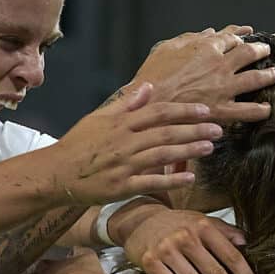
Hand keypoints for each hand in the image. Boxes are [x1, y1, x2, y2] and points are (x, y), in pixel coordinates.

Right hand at [48, 84, 221, 204]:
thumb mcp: (99, 118)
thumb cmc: (77, 145)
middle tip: (218, 129)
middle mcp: (124, 142)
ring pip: (162, 154)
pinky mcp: (121, 187)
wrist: (56, 173)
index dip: (184, 111)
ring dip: (188, 151)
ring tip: (209, 148)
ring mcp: (123, 165)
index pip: (159, 112)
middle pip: (166, 132)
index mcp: (121, 124)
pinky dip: (171, 181)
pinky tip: (189, 179)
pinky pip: (151, 182)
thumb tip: (147, 87)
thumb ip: (126, 104)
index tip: (205, 110)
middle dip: (195, 130)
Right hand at [116, 205, 254, 273]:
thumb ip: (224, 230)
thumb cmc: (176, 223)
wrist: (139, 220)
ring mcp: (167, 250)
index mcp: (203, 226)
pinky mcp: (150, 262)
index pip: (230, 254)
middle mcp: (186, 237)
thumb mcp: (200, 219)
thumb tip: (247, 243)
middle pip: (214, 271)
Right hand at [131, 25, 274, 123]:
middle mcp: (219, 65)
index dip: (240, 36)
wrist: (148, 106)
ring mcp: (223, 88)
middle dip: (260, 50)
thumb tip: (207, 33)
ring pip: (255, 78)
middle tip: (266, 51)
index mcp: (205, 48)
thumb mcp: (165, 49)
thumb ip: (188, 39)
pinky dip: (260, 110)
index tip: (245, 37)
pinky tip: (266, 109)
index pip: (230, 37)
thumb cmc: (151, 77)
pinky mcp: (222, 110)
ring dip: (269, 75)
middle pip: (249, 53)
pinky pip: (248, 110)